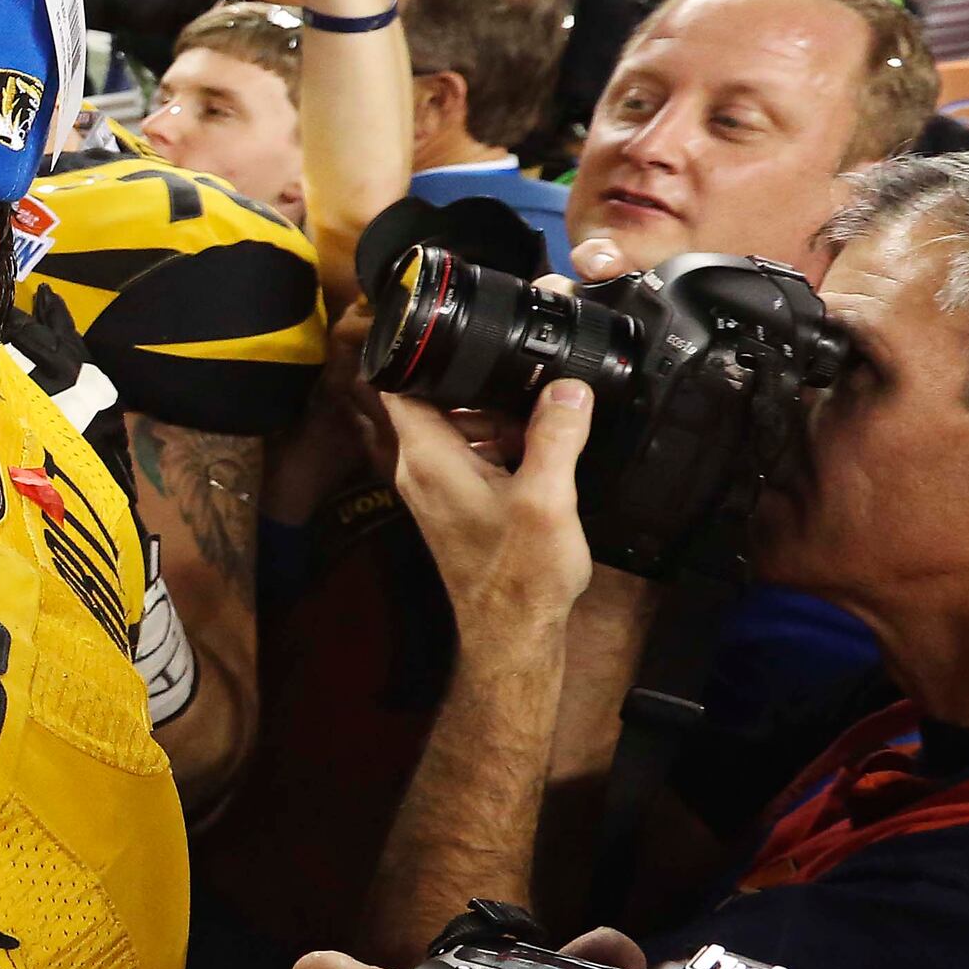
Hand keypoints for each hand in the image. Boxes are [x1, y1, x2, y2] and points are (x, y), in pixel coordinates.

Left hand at [382, 377, 595, 636]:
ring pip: (460, 429)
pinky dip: (501, 448)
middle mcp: (420, 469)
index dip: (423, 356)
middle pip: (437, 402)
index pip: (401, 386)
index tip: (459, 337)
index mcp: (427, 458)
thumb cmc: (519, 575)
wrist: (512, 631)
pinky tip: (539, 458)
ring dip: (497, 421)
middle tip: (529, 390)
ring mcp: (436, 488)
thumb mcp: (546, 497)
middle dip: (482, 390)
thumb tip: (567, 389)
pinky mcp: (457, 504)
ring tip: (541, 430)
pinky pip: (472, 456)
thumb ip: (555, 437)